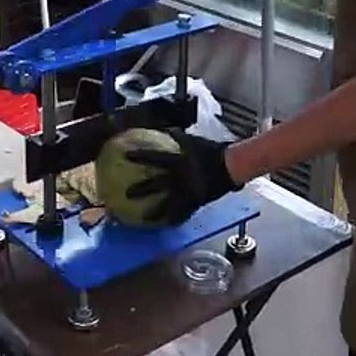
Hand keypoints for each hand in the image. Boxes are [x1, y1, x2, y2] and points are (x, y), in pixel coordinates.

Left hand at [123, 130, 240, 224]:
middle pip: (155, 185)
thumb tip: (166, 130)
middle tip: (125, 194)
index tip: (124, 155)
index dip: (139, 155)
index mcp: (178, 161)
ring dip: (153, 212)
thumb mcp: (194, 141)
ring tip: (142, 219)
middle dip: (140, 189)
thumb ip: (179, 138)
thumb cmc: (212, 151)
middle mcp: (179, 178)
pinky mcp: (195, 203)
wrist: (231, 167)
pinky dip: (174, 219)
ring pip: (166, 205)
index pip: (154, 157)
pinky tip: (166, 225)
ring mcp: (186, 192)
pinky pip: (182, 214)